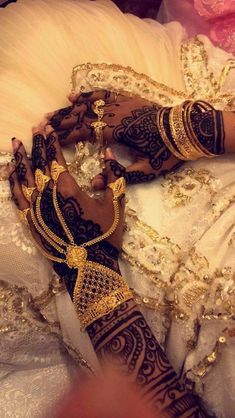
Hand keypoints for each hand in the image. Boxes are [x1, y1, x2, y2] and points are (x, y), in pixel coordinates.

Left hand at [9, 127, 125, 296]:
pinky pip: (17, 199)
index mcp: (68, 189)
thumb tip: (107, 152)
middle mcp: (47, 196)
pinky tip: (10, 172)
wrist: (90, 268)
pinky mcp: (30, 222)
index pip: (55, 158)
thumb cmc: (105, 236)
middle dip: (36, 144)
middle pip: (38, 164)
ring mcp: (36, 210)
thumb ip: (112, 176)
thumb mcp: (116, 204)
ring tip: (15, 144)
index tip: (47, 127)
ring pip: (23, 179)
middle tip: (34, 128)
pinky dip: (12, 183)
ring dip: (19, 159)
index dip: (51, 141)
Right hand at [45, 90, 181, 187]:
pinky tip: (72, 94)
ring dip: (68, 109)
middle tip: (41, 124)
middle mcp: (116, 115)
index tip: (49, 137)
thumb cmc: (167, 153)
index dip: (66, 134)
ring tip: (51, 113)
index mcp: (119, 133)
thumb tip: (93, 183)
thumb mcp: (146, 170)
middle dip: (61, 121)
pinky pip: (103, 93)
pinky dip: (87, 93)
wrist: (187, 131)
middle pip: (82, 117)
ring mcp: (121, 104)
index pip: (86, 133)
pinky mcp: (127, 98)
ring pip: (89, 105)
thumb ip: (120, 176)